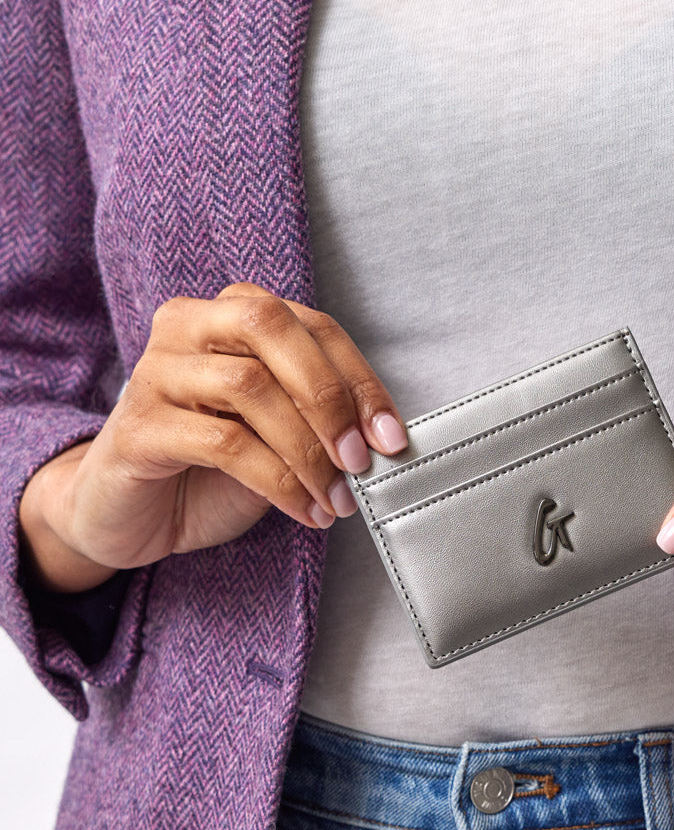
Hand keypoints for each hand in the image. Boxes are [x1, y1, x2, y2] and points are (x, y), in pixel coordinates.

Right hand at [18, 282, 408, 593]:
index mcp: (229, 315)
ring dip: (307, 450)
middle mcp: (187, 327)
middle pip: (271, 330)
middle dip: (329, 397)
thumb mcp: (277, 434)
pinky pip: (224, 443)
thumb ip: (316, 418)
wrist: (126, 514)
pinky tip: (304, 510)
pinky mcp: (140, 427)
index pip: (311, 326)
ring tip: (335, 497)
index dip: (359, 379)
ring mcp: (156, 373)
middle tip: (359, 459)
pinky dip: (278, 481)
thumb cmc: (208, 469)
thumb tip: (381, 437)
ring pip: (249, 387)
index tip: (391, 437)